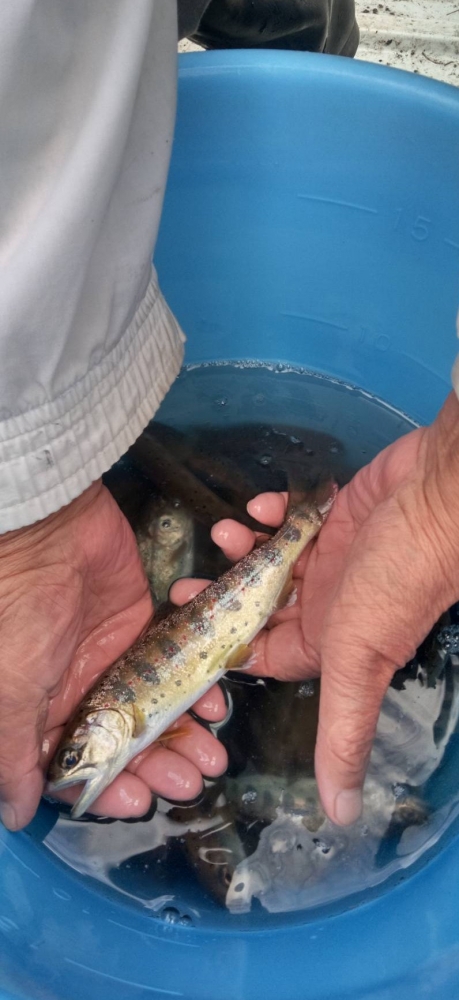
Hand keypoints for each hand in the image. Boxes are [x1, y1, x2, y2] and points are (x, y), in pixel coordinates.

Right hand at [0, 482, 227, 831]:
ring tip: (213, 752)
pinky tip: (214, 702)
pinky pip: (177, 669)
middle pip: (124, 745)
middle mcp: (77, 693)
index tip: (139, 800)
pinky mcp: (144, 630)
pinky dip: (196, 688)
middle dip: (158, 766)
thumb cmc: (20, 611)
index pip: (77, 769)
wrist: (51, 531)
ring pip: (156, 711)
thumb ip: (13, 753)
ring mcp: (113, 662)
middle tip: (191, 779)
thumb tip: (16, 813)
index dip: (107, 789)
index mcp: (39, 713)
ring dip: (185, 735)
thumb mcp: (10, 689)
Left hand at [173, 392, 458, 826]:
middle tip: (183, 584)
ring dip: (242, 549)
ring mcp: (332, 557)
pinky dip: (272, 513)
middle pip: (259, 605)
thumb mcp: (359, 662)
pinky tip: (258, 507)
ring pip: (272, 559)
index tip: (182, 636)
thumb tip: (342, 815)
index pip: (264, 656)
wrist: (438, 499)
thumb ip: (344, 733)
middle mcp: (328, 602)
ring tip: (222, 533)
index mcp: (328, 642)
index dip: (224, 650)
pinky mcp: (337, 513)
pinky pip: (293, 516)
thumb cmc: (397, 581)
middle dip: (220, 595)